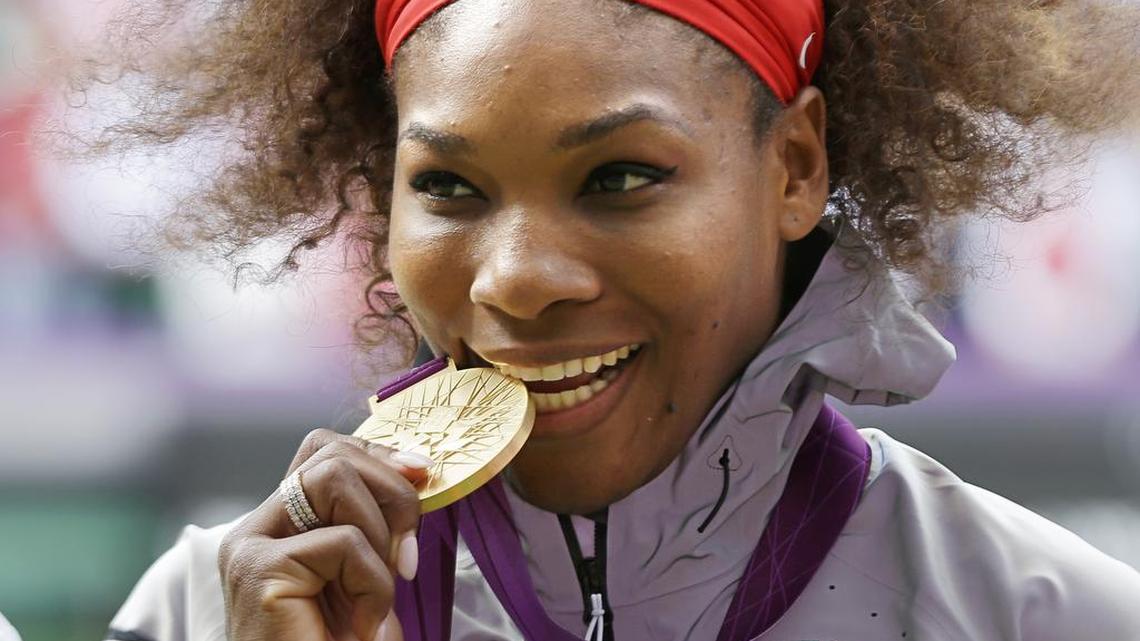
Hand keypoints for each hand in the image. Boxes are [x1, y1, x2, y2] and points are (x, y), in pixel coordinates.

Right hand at [218, 429, 431, 640]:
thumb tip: (418, 468)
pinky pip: (343, 541)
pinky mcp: (259, 570)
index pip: (324, 450)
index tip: (422, 474)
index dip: (377, 453)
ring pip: (334, 478)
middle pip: (330, 452)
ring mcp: (250, 545)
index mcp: (278, 524)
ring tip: (378, 594)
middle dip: (390, 491)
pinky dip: (373, 583)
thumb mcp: (366, 574)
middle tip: (407, 553)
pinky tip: (364, 625)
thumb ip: (377, 523)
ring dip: (380, 535)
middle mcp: (255, 527)